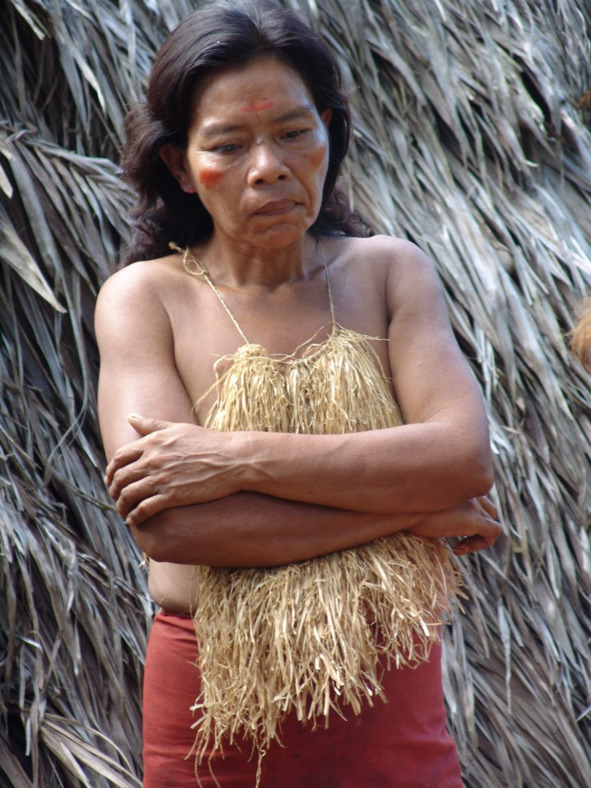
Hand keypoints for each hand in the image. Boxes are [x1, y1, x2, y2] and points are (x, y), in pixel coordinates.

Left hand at [105, 414, 241, 525]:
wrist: (232, 459)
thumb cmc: (208, 442)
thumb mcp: (178, 428)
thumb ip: (152, 424)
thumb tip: (130, 416)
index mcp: (153, 443)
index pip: (120, 457)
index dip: (111, 470)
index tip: (112, 479)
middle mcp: (152, 460)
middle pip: (120, 478)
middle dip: (114, 490)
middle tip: (116, 497)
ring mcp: (161, 479)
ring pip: (128, 495)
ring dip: (122, 506)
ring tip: (123, 512)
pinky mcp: (172, 496)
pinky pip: (144, 509)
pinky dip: (135, 516)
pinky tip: (135, 520)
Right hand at [408, 496, 500, 554]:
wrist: (400, 508)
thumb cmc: (399, 506)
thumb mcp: (414, 501)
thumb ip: (425, 503)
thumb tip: (413, 513)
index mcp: (454, 483)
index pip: (472, 494)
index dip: (465, 511)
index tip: (446, 523)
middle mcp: (466, 491)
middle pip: (487, 506)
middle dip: (477, 523)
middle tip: (456, 537)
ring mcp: (472, 505)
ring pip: (492, 519)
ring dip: (479, 535)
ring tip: (459, 545)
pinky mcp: (473, 520)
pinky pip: (492, 533)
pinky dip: (480, 544)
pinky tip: (457, 549)